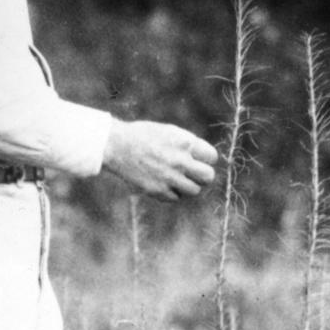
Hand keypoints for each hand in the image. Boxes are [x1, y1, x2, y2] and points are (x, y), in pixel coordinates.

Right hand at [103, 119, 217, 200]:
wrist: (117, 146)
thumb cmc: (143, 135)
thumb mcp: (170, 131)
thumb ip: (188, 144)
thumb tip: (204, 158)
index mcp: (185, 143)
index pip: (212, 157)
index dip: (207, 158)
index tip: (200, 159)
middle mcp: (180, 161)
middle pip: (208, 177)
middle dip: (203, 175)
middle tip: (194, 173)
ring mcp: (169, 178)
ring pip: (194, 190)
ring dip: (188, 185)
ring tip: (178, 178)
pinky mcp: (158, 190)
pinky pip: (176, 198)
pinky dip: (172, 192)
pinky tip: (163, 182)